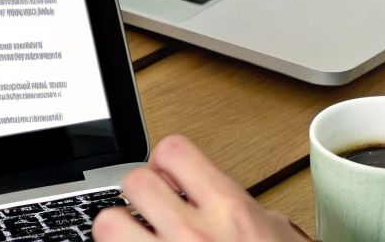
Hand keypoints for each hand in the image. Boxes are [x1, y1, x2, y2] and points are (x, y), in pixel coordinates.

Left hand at [93, 136, 305, 241]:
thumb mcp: (275, 240)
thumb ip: (250, 216)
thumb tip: (242, 208)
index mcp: (228, 212)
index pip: (174, 151)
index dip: (168, 162)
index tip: (170, 176)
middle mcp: (192, 235)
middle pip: (135, 181)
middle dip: (142, 195)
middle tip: (151, 211)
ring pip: (108, 223)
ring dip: (119, 230)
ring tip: (136, 239)